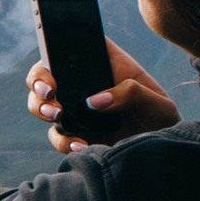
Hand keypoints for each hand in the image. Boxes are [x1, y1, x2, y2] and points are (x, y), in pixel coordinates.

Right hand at [24, 41, 181, 154]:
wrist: (160, 153)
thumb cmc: (162, 120)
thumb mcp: (157, 103)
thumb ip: (132, 94)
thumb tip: (96, 101)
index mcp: (104, 66)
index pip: (73, 47)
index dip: (55, 49)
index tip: (53, 64)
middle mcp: (84, 86)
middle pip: (46, 74)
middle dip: (38, 82)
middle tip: (49, 93)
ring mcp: (76, 111)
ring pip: (42, 104)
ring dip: (41, 109)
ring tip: (58, 116)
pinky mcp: (75, 135)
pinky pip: (58, 136)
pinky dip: (63, 141)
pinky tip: (80, 145)